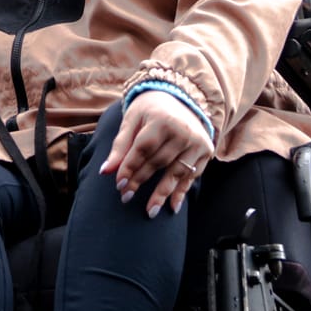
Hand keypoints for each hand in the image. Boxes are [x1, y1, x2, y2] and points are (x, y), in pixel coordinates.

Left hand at [102, 90, 211, 214]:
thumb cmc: (150, 110)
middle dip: (140, 180)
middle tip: (125, 197)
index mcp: (163, 119)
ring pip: (176, 172)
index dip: (130, 167)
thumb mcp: (132, 120)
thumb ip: (120, 145)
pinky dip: (181, 192)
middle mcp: (183, 130)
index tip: (118, 184)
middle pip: (158, 161)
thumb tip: (105, 171)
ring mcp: (197, 142)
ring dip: (162, 193)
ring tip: (150, 211)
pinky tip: (172, 207)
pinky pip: (191, 176)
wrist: (181, 98)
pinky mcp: (206, 152)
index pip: (144, 148)